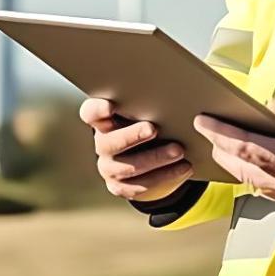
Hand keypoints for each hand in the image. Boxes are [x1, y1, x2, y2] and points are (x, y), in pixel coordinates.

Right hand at [79, 97, 194, 201]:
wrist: (150, 155)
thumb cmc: (148, 122)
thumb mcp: (143, 111)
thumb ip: (145, 102)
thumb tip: (168, 89)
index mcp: (102, 121)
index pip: (90, 113)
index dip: (98, 110)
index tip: (111, 106)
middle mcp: (102, 144)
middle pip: (109, 143)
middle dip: (132, 136)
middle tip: (153, 129)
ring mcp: (109, 168)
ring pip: (128, 167)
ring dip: (155, 159)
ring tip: (178, 151)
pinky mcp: (120, 186)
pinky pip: (140, 186)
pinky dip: (164, 177)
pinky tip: (183, 167)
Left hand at [193, 93, 274, 219]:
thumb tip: (271, 103)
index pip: (244, 146)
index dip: (220, 133)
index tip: (203, 122)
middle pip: (241, 168)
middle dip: (221, 149)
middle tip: (209, 133)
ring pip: (252, 183)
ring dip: (236, 165)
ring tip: (226, 147)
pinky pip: (268, 192)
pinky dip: (254, 178)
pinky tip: (253, 166)